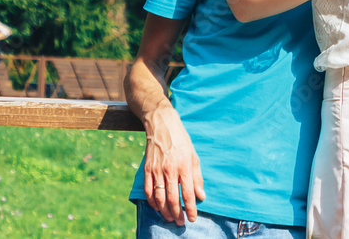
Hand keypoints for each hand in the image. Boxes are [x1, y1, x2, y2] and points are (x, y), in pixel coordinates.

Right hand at [143, 104, 205, 224]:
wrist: (162, 125)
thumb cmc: (181, 140)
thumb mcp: (194, 156)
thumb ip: (197, 178)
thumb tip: (201, 196)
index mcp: (184, 166)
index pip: (188, 194)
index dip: (190, 209)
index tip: (192, 218)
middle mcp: (170, 170)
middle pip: (173, 199)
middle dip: (177, 213)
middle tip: (180, 223)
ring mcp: (157, 170)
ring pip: (160, 197)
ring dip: (165, 211)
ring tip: (170, 218)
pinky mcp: (147, 169)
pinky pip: (148, 190)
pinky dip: (152, 202)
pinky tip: (157, 207)